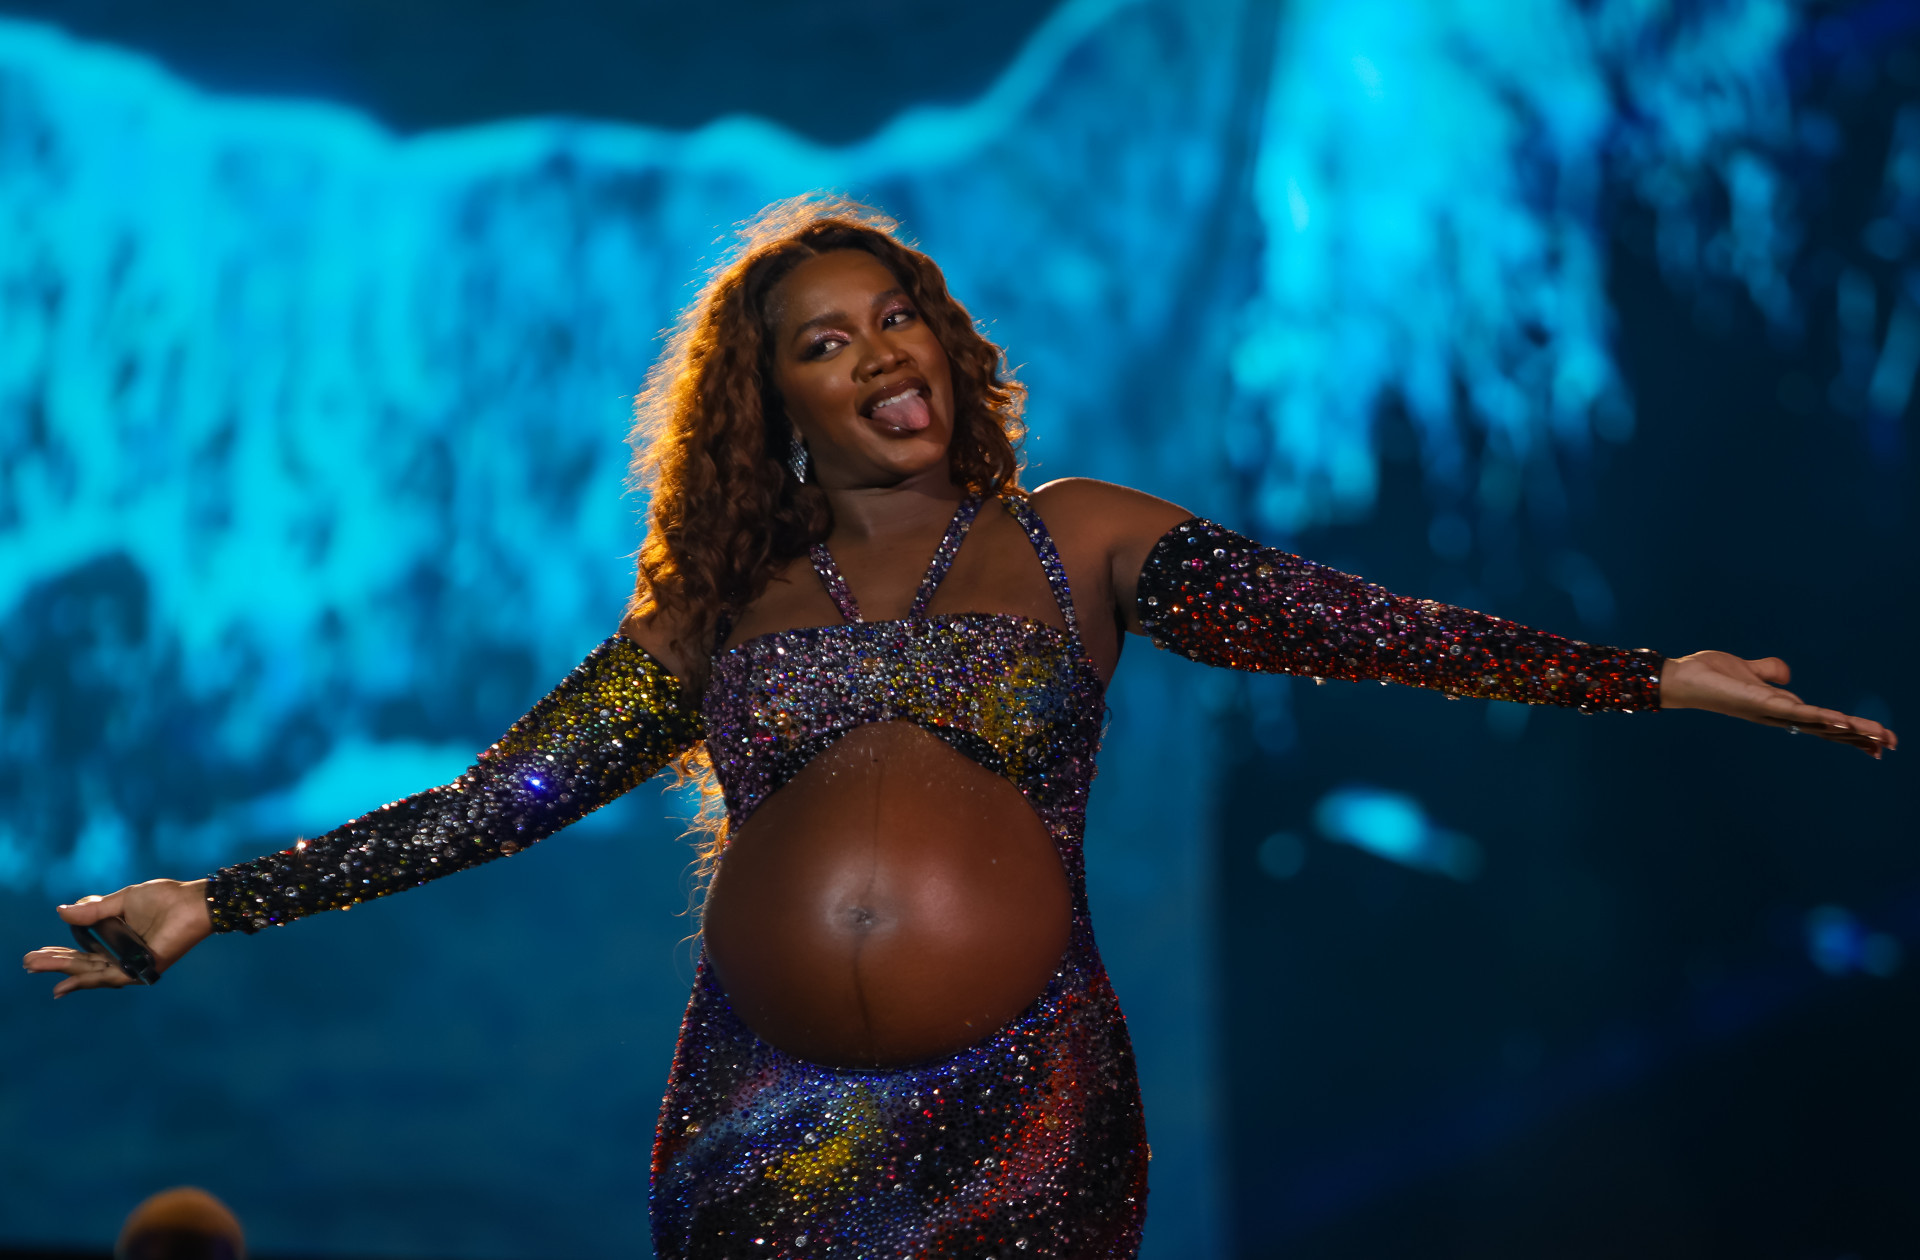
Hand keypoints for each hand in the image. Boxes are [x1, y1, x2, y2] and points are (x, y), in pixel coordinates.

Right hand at [22, 879, 214, 996]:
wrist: (193, 901)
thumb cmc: (165, 898)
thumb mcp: (122, 901)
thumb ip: (93, 911)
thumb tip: (61, 912)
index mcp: (120, 941)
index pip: (85, 952)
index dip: (61, 954)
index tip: (37, 953)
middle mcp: (125, 957)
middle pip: (85, 964)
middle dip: (56, 963)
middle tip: (28, 963)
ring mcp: (134, 965)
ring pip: (92, 971)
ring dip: (64, 969)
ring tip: (36, 965)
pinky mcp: (144, 969)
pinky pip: (112, 976)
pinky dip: (88, 979)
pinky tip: (67, 982)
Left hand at [1660, 652, 1897, 757]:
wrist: (1681, 677)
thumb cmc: (1710, 674)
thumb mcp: (1749, 669)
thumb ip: (1769, 671)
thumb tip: (1787, 674)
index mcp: (1779, 708)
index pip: (1822, 722)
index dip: (1849, 730)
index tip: (1879, 740)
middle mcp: (1777, 716)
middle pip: (1827, 729)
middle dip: (1859, 737)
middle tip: (1891, 745)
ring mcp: (1770, 712)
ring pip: (1818, 724)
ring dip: (1849, 730)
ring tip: (1879, 737)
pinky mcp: (1759, 704)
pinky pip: (1796, 712)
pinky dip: (1820, 717)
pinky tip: (1841, 722)